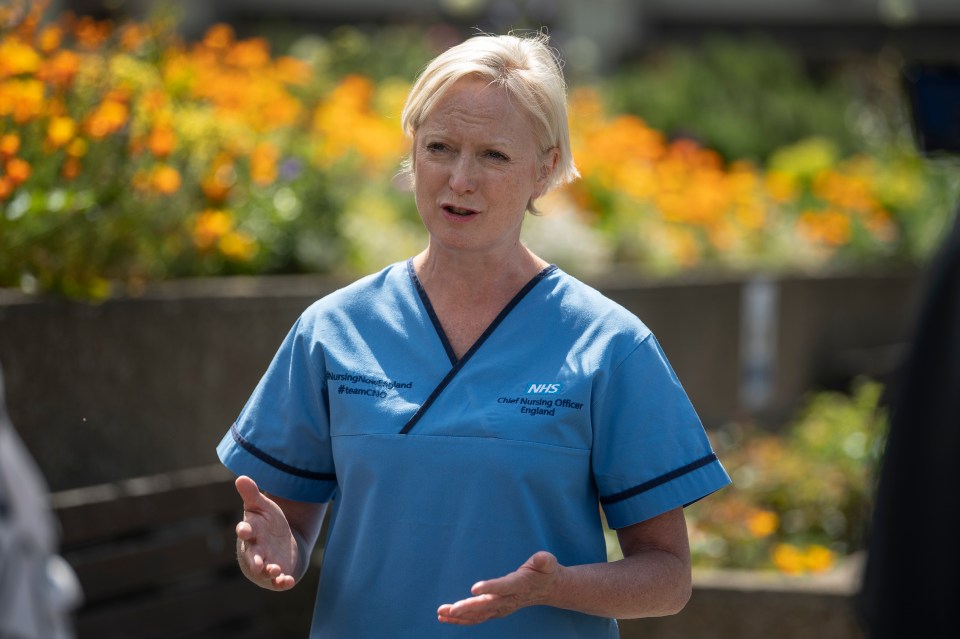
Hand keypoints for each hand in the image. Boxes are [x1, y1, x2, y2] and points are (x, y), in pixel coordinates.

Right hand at [234, 475, 298, 589]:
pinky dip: (282, 582)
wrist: (281, 542)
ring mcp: (265, 564)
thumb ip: (252, 494)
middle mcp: (255, 550)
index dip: (244, 530)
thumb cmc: (267, 523)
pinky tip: (288, 581)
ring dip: (268, 571)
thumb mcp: (262, 506)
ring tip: (274, 569)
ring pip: (264, 571)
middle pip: (252, 556)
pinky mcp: (277, 575)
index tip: (244, 530)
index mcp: (251, 532)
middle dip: (254, 560)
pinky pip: (278, 582)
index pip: (245, 531)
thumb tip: (241, 477)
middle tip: (258, 563)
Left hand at [437, 551, 562, 624]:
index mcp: (519, 585)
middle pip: (486, 605)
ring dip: (459, 616)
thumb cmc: (545, 572)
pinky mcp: (496, 610)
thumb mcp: (547, 562)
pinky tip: (446, 617)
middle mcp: (509, 600)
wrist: (549, 590)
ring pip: (479, 615)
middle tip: (450, 609)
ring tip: (441, 613)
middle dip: (467, 608)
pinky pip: (477, 617)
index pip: (503, 587)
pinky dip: (462, 619)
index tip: (474, 588)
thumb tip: (542, 559)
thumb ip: (543, 561)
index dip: (489, 588)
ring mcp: (502, 607)